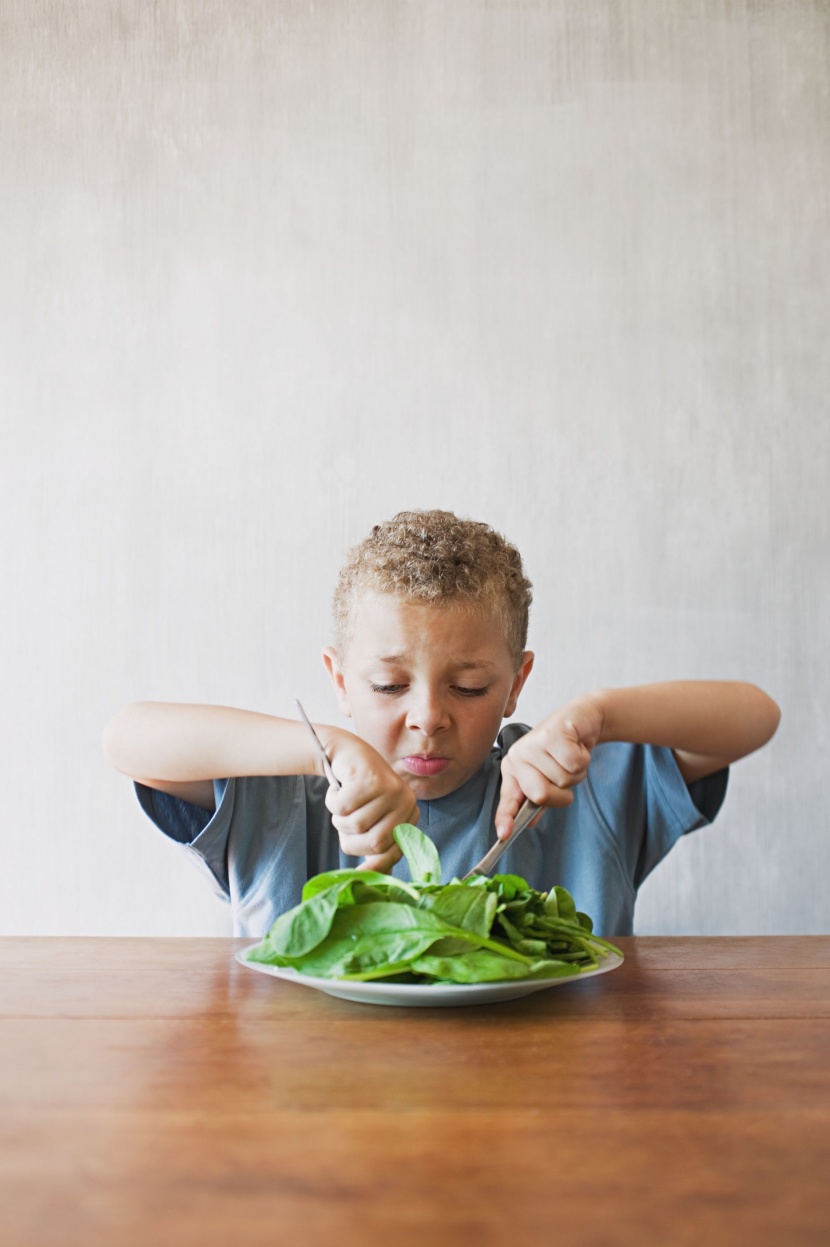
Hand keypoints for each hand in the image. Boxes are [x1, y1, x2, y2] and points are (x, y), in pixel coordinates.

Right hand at [324, 732, 419, 872]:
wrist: (347, 754)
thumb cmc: (359, 794)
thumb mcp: (372, 822)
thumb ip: (376, 849)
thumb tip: (367, 878)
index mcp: (410, 815)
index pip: (392, 853)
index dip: (373, 863)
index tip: (358, 871)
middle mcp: (406, 801)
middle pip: (374, 843)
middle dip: (350, 840)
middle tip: (345, 824)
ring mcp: (391, 788)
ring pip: (355, 825)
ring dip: (339, 818)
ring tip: (343, 803)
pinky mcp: (371, 777)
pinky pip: (343, 807)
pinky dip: (333, 801)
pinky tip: (339, 788)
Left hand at [495, 695, 603, 839]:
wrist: (583, 719)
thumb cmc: (564, 750)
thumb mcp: (550, 777)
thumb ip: (539, 800)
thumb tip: (528, 824)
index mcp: (514, 769)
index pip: (508, 798)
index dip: (505, 817)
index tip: (504, 835)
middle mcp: (519, 755)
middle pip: (540, 794)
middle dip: (562, 792)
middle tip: (564, 772)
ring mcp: (534, 743)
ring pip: (562, 780)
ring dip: (575, 773)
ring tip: (571, 756)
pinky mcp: (554, 732)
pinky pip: (574, 764)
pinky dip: (583, 760)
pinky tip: (577, 746)